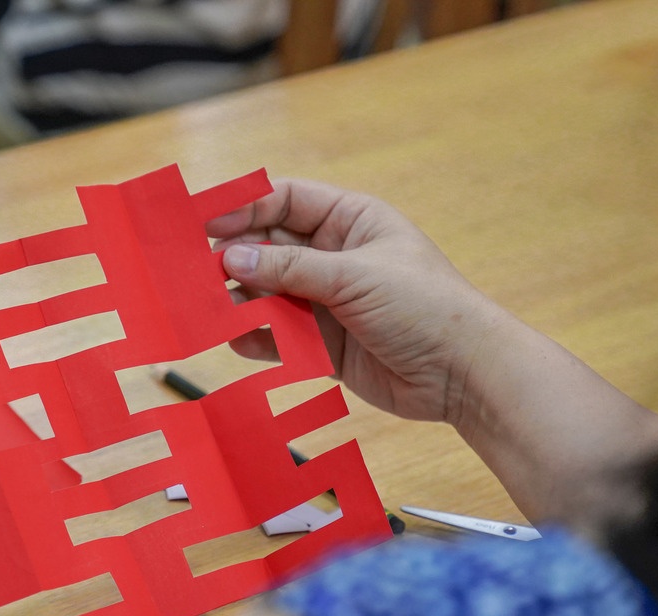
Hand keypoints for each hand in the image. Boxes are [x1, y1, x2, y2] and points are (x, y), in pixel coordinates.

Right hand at [207, 180, 509, 424]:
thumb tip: (232, 259)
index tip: (204, 223)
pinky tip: (238, 341)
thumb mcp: (355, 277)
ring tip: (209, 308)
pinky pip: (279, 336)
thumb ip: (290, 270)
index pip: (285, 200)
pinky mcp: (324, 344)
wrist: (462, 374)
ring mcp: (327, 301)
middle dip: (233, 258)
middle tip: (195, 271)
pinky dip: (257, 338)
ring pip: (267, 294)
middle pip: (268, 247)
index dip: (243, 208)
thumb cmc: (427, 308)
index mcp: (351, 221)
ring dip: (239, 301)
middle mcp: (334, 257)